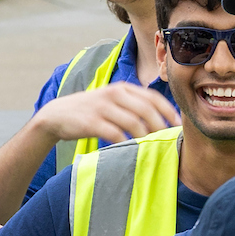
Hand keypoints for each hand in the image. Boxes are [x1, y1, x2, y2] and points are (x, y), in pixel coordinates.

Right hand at [32, 82, 179, 149]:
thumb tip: (158, 117)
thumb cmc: (89, 110)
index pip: (152, 96)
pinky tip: (129, 147)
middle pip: (146, 110)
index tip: (177, 123)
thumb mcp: (111, 100)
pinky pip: (115, 133)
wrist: (57, 115)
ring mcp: (102, 108)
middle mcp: (114, 94)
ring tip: (149, 145)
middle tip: (166, 138)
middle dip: (159, 125)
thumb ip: (131, 103)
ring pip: (133, 122)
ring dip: (144, 135)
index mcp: (122, 88)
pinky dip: (125, 141)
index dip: (168, 110)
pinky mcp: (92, 122)